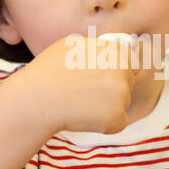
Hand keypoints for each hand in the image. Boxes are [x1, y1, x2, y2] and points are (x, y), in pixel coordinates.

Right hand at [21, 35, 139, 134]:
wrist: (37, 99)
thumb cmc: (48, 71)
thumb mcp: (71, 45)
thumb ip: (96, 46)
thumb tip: (110, 45)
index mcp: (113, 50)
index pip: (131, 60)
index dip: (118, 70)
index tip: (103, 78)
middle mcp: (122, 69)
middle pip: (129, 82)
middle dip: (114, 88)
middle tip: (88, 93)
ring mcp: (122, 94)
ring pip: (123, 102)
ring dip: (108, 106)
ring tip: (81, 104)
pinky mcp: (117, 116)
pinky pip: (119, 122)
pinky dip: (106, 124)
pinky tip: (84, 117)